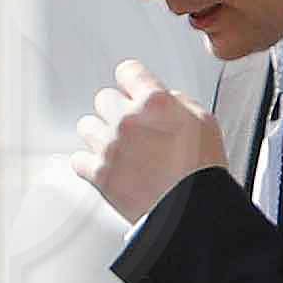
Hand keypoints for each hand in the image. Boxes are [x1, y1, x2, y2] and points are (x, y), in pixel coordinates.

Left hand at [70, 60, 227, 226]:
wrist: (190, 212)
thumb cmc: (202, 172)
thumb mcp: (204, 122)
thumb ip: (179, 102)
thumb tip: (166, 99)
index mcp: (155, 102)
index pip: (128, 71)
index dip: (131, 81)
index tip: (130, 88)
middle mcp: (127, 119)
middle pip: (104, 99)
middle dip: (116, 110)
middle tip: (129, 125)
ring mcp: (110, 146)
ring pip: (87, 126)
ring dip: (99, 134)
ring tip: (116, 148)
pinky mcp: (98, 174)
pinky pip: (78, 159)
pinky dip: (88, 163)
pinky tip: (103, 167)